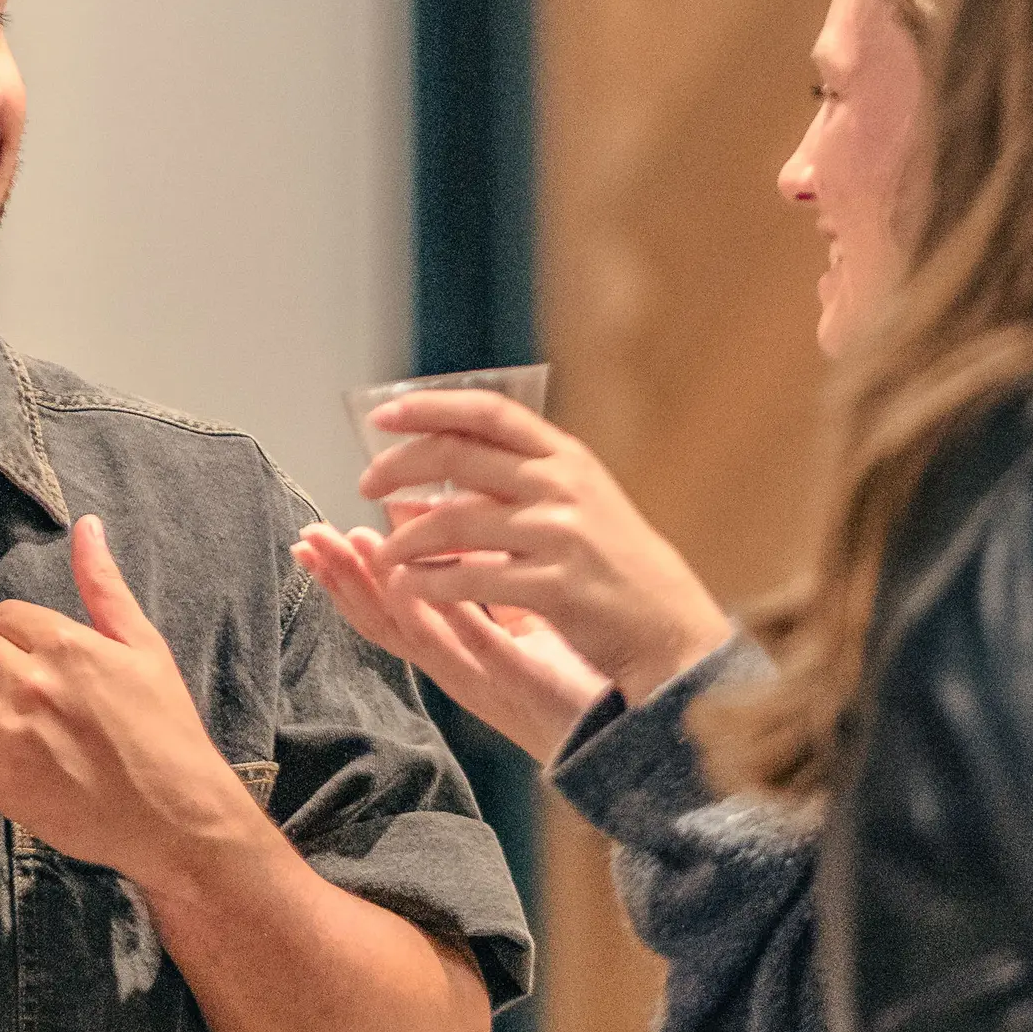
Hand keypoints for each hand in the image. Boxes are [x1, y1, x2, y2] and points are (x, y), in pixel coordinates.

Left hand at [0, 517, 252, 889]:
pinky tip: (3, 747)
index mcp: (64, 644)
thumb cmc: (166, 729)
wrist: (174, 815)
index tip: (20, 648)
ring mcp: (8, 733)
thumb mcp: (144, 647)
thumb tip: (86, 527)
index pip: (0, 615)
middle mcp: (28, 683)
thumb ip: (104, 586)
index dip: (8, 629)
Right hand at [290, 520, 606, 763]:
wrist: (631, 731)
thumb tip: (447, 531)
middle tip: (309, 540)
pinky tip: (421, 586)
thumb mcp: (519, 622)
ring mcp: (486, 678)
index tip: (314, 539)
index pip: (386, 611)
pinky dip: (444, 616)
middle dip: (343, 580)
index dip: (347, 577)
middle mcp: (458, 669)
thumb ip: (480, 585)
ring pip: (416, 633)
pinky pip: (477, 646)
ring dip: (378, 589)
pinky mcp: (522, 682)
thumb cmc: (576, 678)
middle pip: (384, 623)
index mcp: (455, 653)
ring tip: (351, 549)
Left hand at [355, 392, 731, 703]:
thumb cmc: (612, 562)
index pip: (487, 412)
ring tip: (383, 554)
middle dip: (399, 468)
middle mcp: (562, 485)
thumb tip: (430, 469)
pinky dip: (431, 583)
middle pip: (458, 457)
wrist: (666, 624)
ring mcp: (559, 534)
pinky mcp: (554, 586)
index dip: (429, 407)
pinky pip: (471, 578)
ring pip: (454, 522)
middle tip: (366, 486)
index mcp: (565, 456)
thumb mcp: (576, 500)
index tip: (382, 418)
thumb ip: (516, 477)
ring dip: (405, 538)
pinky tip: (410, 587)